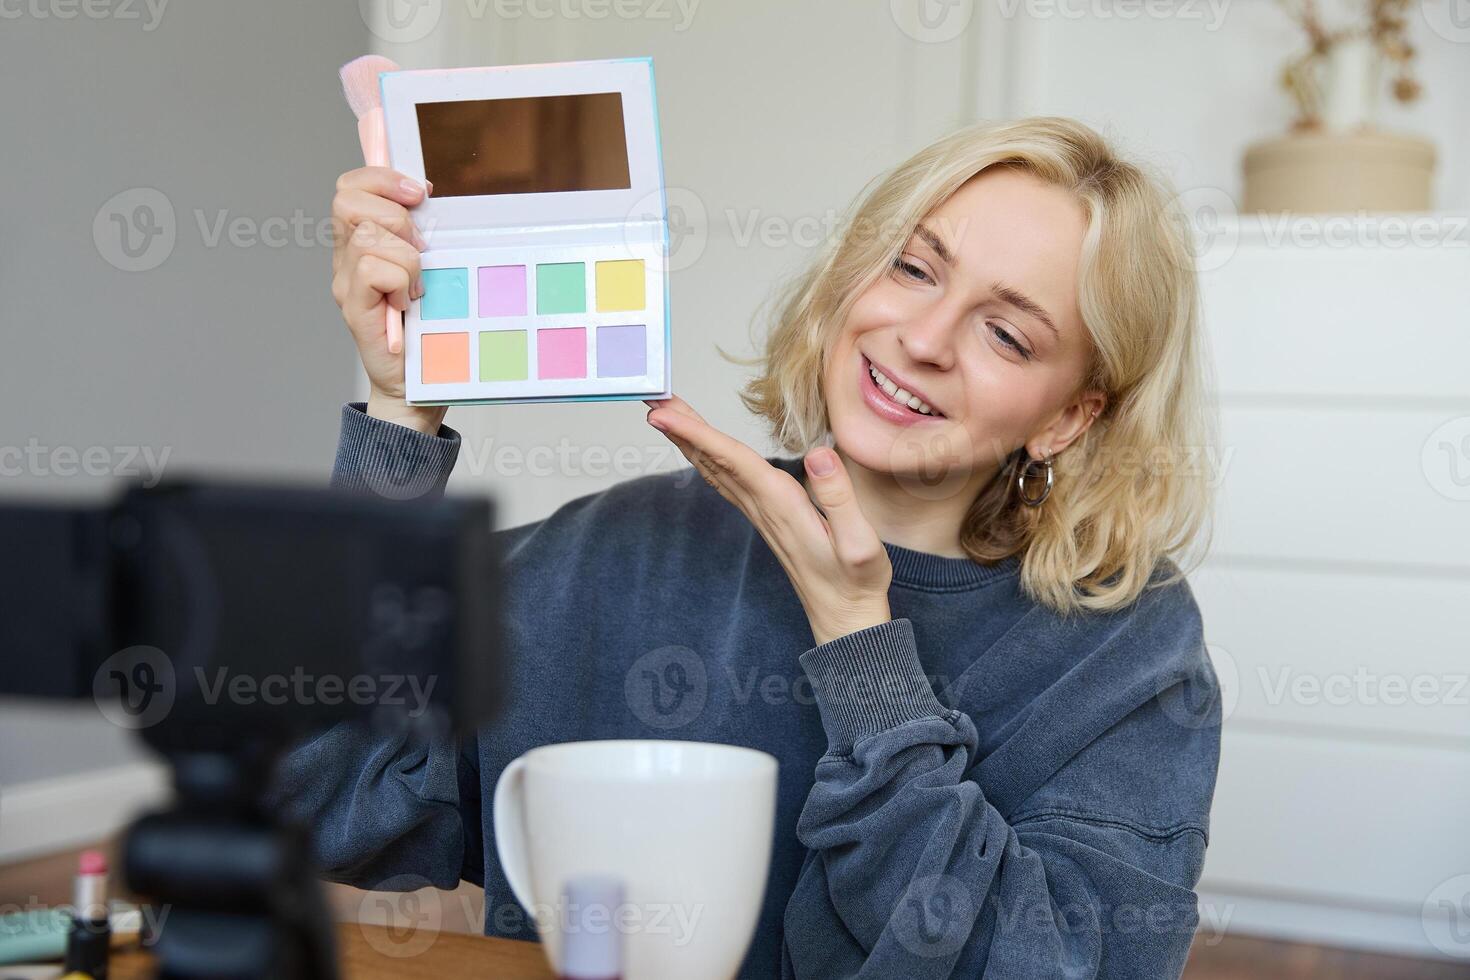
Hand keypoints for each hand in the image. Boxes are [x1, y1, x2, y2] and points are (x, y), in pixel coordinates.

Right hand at [329, 166, 444, 434]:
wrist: (415, 383)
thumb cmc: (424, 326)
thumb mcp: (427, 268)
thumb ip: (418, 233)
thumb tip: (425, 191)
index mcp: (361, 241)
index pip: (351, 186)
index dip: (382, 176)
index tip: (420, 192)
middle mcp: (345, 258)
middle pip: (348, 199)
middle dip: (395, 214)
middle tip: (420, 249)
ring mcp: (345, 282)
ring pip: (369, 235)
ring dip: (407, 258)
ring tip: (417, 287)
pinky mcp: (353, 306)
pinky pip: (374, 270)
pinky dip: (401, 282)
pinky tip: (408, 304)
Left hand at [645, 396, 891, 646]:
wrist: (845, 615)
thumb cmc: (856, 580)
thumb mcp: (859, 544)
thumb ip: (839, 499)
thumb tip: (818, 455)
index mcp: (780, 504)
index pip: (731, 459)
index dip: (696, 433)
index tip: (661, 413)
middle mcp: (762, 505)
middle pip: (712, 458)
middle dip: (680, 426)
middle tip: (649, 395)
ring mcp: (760, 512)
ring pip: (714, 468)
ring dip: (689, 438)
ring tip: (666, 411)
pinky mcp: (765, 516)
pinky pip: (726, 479)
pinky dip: (706, 457)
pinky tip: (700, 449)